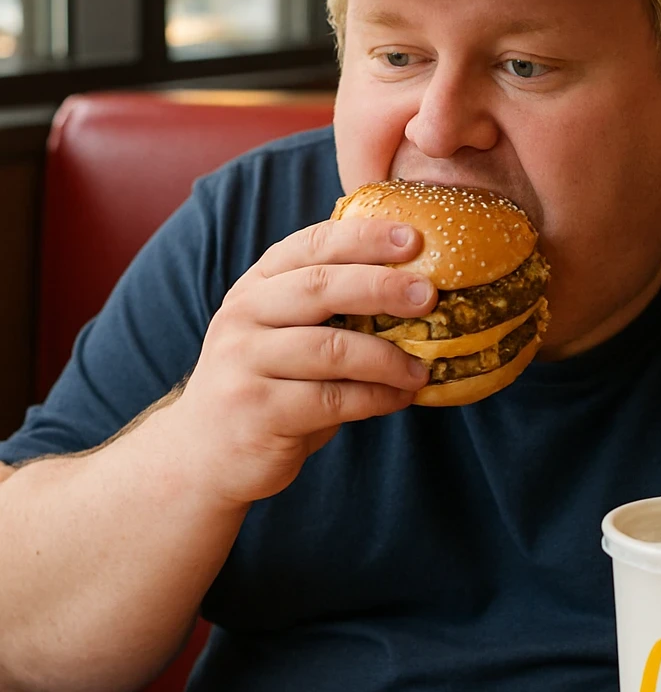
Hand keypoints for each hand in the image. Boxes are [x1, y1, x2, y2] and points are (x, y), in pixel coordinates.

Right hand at [168, 216, 436, 505]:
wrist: (201, 454)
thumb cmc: (263, 384)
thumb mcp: (279, 333)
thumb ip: (325, 307)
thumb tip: (414, 286)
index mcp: (255, 286)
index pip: (310, 245)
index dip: (362, 238)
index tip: (411, 237)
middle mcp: (243, 317)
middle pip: (319, 288)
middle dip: (380, 286)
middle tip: (427, 294)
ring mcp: (244, 364)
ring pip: (331, 349)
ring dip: (387, 358)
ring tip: (421, 368)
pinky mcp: (258, 412)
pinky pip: (332, 399)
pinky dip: (375, 397)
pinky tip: (400, 398)